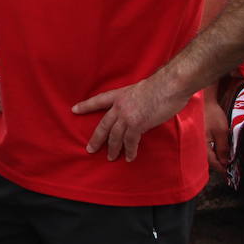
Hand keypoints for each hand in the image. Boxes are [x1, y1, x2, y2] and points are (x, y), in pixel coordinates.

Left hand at [71, 75, 192, 161]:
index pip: (98, 101)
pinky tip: (129, 157)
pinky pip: (130, 142)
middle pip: (103, 125)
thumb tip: (139, 108)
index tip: (74, 110)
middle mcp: (119, 106)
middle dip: (96, 139)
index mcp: (119, 95)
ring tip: (110, 158)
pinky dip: (129, 151)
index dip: (86, 106)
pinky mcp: (137, 124)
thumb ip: (135, 100)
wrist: (170, 85)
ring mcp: (126, 116)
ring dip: (113, 149)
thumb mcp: (141, 89)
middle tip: (90, 149)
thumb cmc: (162, 85)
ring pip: (114, 136)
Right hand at [202, 89, 230, 171]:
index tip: (228, 174)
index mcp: (202, 146)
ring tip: (223, 160)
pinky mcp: (196, 137)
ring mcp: (195, 141)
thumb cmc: (212, 116)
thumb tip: (225, 162)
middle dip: (217, 165)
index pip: (212, 162)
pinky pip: (203, 148)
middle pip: (207, 160)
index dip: (221, 168)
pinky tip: (216, 150)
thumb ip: (223, 148)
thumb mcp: (222, 132)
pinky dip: (211, 151)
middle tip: (227, 168)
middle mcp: (196, 145)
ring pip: (205, 154)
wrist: (203, 102)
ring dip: (214, 158)